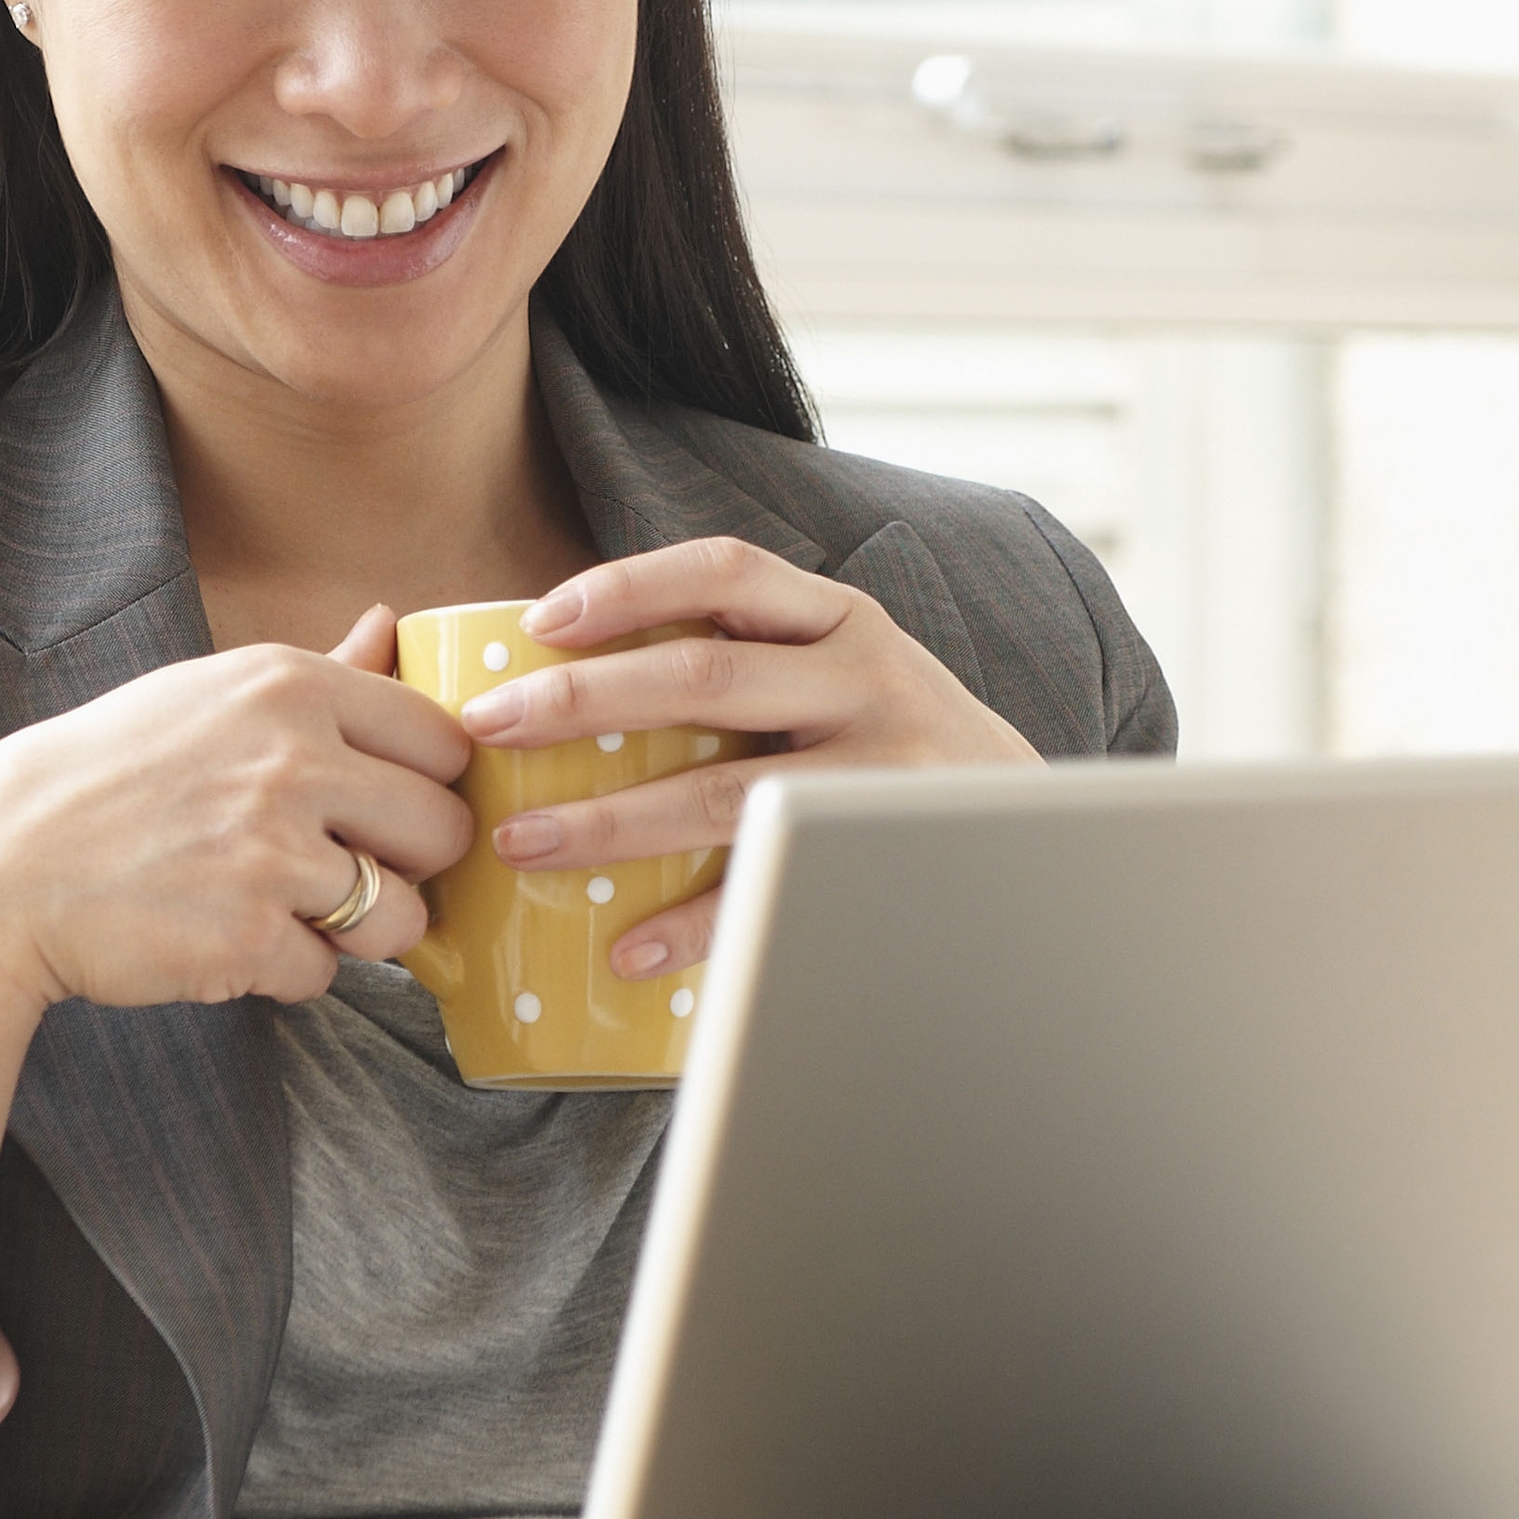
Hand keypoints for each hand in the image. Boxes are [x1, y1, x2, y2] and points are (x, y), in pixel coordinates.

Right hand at [0, 606, 476, 1014]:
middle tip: (347, 868)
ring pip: (400, 915)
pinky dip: (285, 970)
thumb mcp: (209, 696)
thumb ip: (322, 671)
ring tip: (285, 908)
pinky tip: (227, 938)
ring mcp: (272, 853)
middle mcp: (292, 760)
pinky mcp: (248, 938)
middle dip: (409, 864)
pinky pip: (326, 973)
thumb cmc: (112, 778)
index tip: (390, 807)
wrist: (0, 867)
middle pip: (444, 831)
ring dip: (356, 929)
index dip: (428, 785)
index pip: (444, 740)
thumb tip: (388, 625)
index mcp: (291, 687)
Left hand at [459, 538, 1034, 982]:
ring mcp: (880, 766)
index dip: (630, 586)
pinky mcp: (879, 852)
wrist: (1030, 832)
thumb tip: (572, 674)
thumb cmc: (891, 747)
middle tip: (489, 725)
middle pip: (703, 679)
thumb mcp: (843, 674)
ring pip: (724, 786)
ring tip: (523, 841)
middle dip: (582, 701)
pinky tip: (627, 948)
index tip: (541, 619)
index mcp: (837, 618)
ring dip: (611, 819)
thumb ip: (749, 663)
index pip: (726, 571)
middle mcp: (865, 676)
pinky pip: (770, 886)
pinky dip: (692, 921)